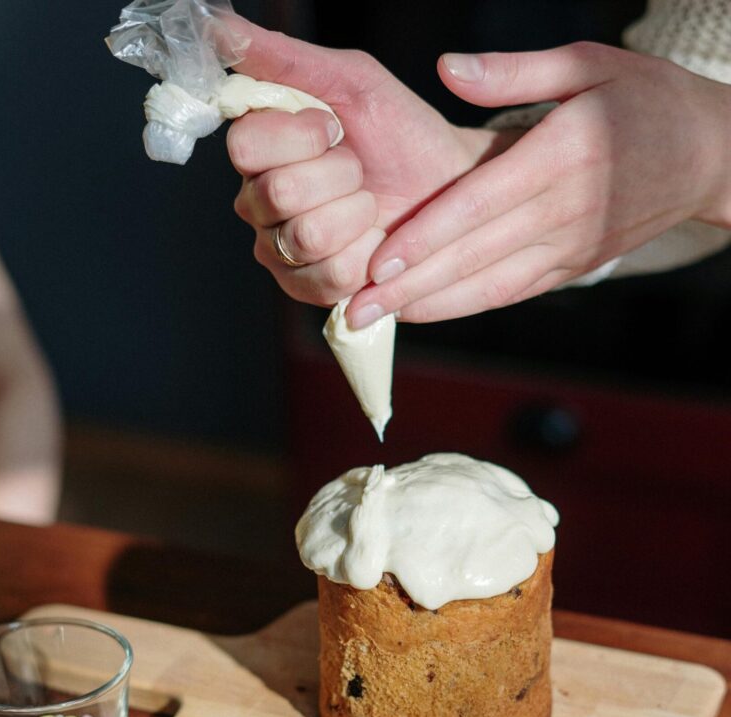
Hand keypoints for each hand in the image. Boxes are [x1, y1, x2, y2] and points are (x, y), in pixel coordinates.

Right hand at [225, 19, 516, 304]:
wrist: (452, 192)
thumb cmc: (402, 135)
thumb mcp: (350, 80)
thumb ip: (282, 58)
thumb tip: (216, 27)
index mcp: (259, 147)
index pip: (244, 146)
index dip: (299, 137)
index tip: (336, 128)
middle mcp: (258, 202)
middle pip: (277, 193)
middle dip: (338, 175)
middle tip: (359, 170)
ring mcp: (280, 251)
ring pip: (304, 238)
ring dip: (354, 216)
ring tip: (368, 205)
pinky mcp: (307, 290)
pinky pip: (328, 277)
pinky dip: (365, 256)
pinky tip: (372, 243)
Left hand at [344, 41, 730, 325]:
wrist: (707, 155)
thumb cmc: (643, 99)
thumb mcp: (588, 63)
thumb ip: (514, 70)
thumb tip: (447, 69)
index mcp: (563, 155)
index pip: (480, 203)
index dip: (426, 236)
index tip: (378, 259)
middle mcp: (564, 210)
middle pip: (473, 255)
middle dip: (409, 285)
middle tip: (353, 309)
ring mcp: (569, 246)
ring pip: (488, 284)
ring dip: (428, 305)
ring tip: (374, 321)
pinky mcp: (571, 267)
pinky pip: (509, 292)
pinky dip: (463, 305)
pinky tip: (422, 312)